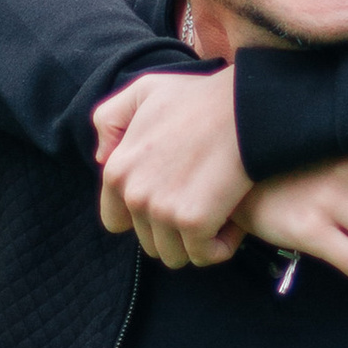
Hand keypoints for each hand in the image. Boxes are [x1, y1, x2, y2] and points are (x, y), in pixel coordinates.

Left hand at [93, 68, 252, 265]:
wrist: (245, 108)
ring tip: (217, 214)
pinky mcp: (194, 222)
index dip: (144, 217)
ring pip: (175, 255)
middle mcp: (134, 194)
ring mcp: (162, 210)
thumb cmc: (199, 99)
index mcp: (117, 170)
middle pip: (149, 243)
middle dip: (173, 232)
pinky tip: (234, 221)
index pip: (116, 222)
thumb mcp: (143, 91)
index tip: (171, 201)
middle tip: (201, 206)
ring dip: (197, 242)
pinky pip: (205, 255)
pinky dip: (221, 245)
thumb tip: (102, 159)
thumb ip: (110, 121)